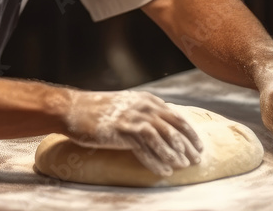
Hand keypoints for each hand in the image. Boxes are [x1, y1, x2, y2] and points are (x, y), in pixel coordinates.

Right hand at [63, 90, 202, 176]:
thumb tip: (163, 126)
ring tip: (183, 166)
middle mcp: (142, 107)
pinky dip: (156, 162)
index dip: (189, 132)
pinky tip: (164, 171)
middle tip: (197, 160)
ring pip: (162, 138)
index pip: (176, 116)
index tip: (198, 145)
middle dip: (187, 145)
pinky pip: (145, 149)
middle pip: (173, 128)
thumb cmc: (99, 110)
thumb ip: (145, 112)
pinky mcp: (122, 131)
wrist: (73, 109)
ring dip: (175, 155)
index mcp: (146, 100)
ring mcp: (132, 118)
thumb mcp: (127, 105)